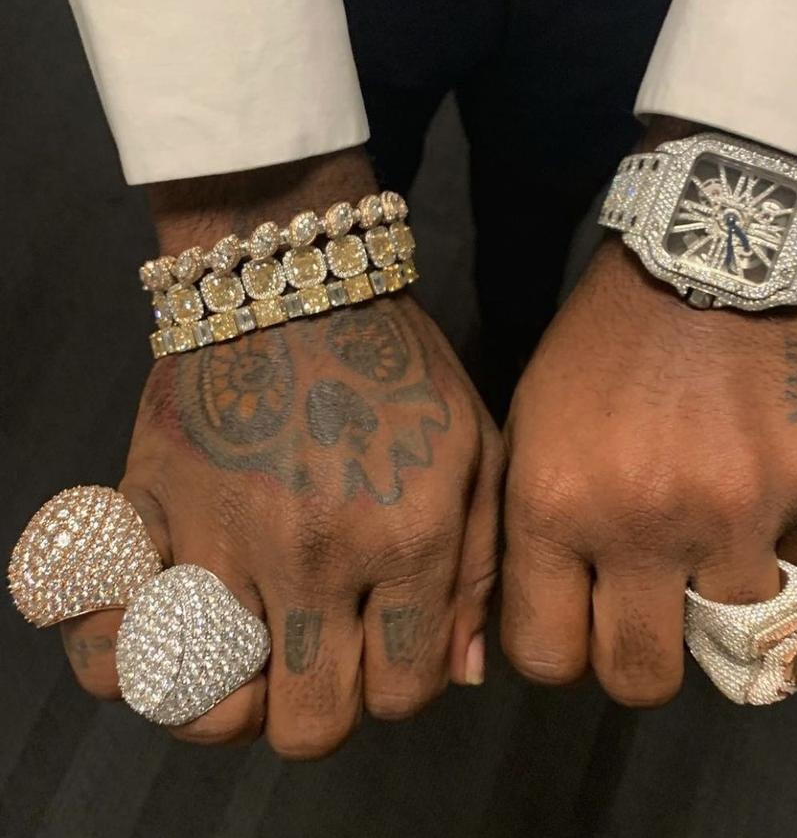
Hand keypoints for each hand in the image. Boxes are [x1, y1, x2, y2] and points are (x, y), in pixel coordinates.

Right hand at [58, 151, 501, 757]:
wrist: (294, 282)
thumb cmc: (398, 366)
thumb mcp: (474, 448)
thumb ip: (480, 566)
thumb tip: (463, 674)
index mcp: (408, 539)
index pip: (404, 693)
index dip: (402, 683)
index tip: (389, 641)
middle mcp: (315, 555)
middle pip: (310, 724)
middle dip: (324, 706)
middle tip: (321, 654)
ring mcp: (222, 538)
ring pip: (209, 703)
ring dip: (232, 695)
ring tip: (249, 649)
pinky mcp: (149, 511)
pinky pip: (105, 634)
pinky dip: (126, 655)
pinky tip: (164, 627)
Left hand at [501, 238, 796, 704]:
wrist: (697, 261)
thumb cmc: (594, 353)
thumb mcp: (529, 435)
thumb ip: (529, 539)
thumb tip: (540, 636)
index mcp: (555, 505)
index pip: (547, 656)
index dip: (559, 652)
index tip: (575, 624)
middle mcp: (644, 521)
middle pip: (641, 679)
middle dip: (636, 659)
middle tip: (642, 612)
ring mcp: (740, 508)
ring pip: (734, 638)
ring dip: (716, 600)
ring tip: (706, 536)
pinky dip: (775, 548)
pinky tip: (755, 489)